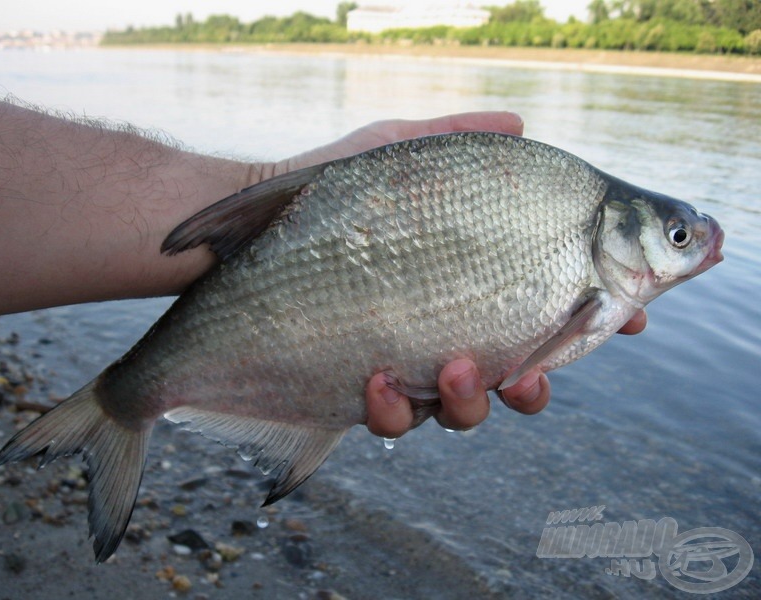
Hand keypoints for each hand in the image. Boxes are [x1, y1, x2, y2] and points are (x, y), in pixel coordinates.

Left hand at [269, 113, 645, 438]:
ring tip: (454, 365)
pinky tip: (378, 376)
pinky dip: (396, 409)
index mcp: (473, 285)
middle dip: (536, 386)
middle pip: (518, 380)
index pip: (550, 310)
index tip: (633, 320)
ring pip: (464, 412)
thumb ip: (459, 136)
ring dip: (472, 401)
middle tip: (530, 375)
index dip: (595, 322)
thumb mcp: (397, 151)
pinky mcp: (362, 396)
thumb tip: (519, 124)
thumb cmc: (325, 194)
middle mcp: (447, 331)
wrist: (244, 241)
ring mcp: (406, 369)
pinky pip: (394, 423)